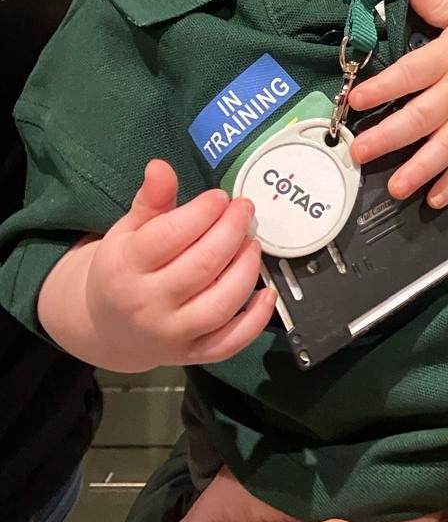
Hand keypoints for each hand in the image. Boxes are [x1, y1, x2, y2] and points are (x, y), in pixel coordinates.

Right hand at [68, 160, 273, 370]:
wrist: (106, 327)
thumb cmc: (124, 269)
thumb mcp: (128, 230)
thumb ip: (150, 200)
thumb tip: (160, 166)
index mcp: (125, 267)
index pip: (170, 236)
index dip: (203, 212)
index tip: (221, 197)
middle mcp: (147, 304)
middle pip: (201, 266)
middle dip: (231, 231)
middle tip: (245, 209)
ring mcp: (171, 334)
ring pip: (220, 304)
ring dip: (246, 270)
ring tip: (253, 243)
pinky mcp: (192, 355)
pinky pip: (230, 343)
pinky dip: (254, 321)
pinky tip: (268, 293)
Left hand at [347, 0, 447, 205]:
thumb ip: (437, 3)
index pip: (412, 72)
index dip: (384, 86)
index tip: (357, 100)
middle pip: (423, 115)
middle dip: (390, 136)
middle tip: (360, 153)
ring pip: (447, 146)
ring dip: (420, 168)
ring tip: (394, 187)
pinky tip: (435, 200)